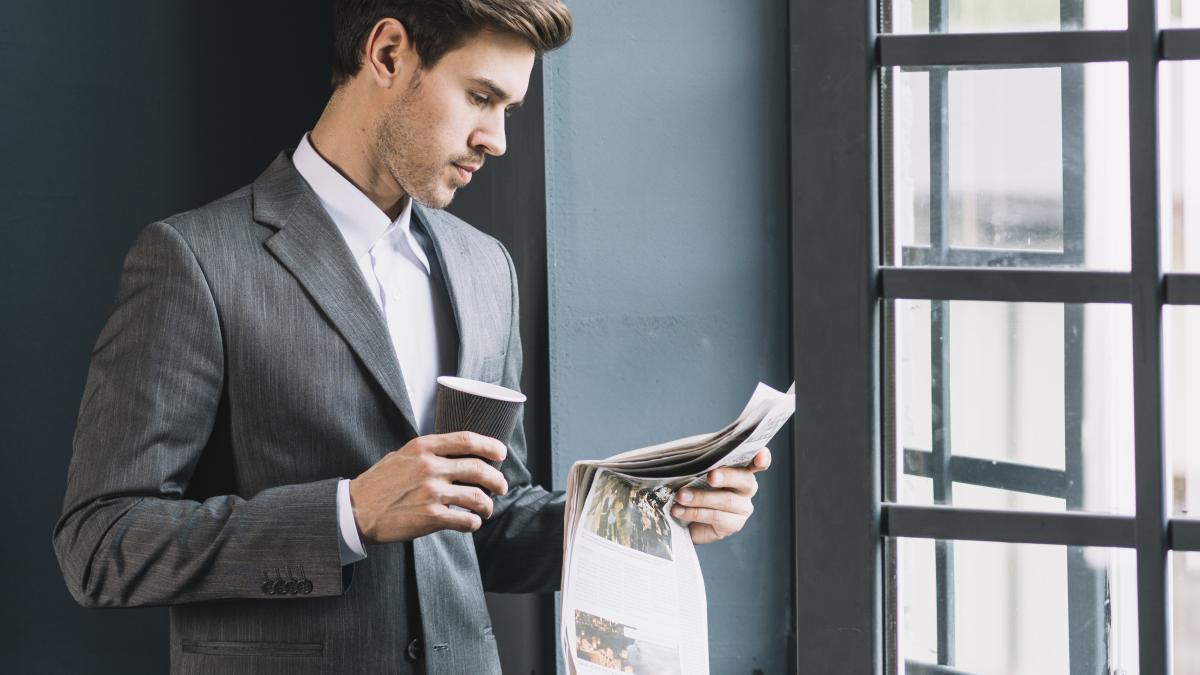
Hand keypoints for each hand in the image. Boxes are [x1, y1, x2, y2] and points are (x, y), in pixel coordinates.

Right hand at [349, 432, 508, 543]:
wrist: (355, 510)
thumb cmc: (379, 483)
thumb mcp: (401, 455)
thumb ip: (427, 452)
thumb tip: (455, 452)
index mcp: (423, 447)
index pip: (467, 440)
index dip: (491, 445)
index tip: (501, 453)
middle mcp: (430, 467)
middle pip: (479, 469)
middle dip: (497, 480)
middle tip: (502, 487)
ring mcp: (431, 492)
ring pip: (477, 497)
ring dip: (488, 505)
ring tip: (486, 510)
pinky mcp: (430, 517)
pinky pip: (466, 520)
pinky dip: (473, 523)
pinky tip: (471, 523)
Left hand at [671, 448, 770, 544]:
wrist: (678, 511)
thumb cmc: (688, 482)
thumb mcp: (693, 465)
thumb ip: (700, 456)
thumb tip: (694, 451)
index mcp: (741, 467)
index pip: (757, 460)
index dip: (762, 458)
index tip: (761, 454)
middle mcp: (746, 487)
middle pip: (745, 480)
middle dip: (727, 477)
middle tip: (711, 476)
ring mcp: (742, 507)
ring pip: (727, 500)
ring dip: (701, 497)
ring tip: (680, 496)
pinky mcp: (732, 525)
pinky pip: (716, 517)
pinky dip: (695, 512)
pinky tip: (679, 510)